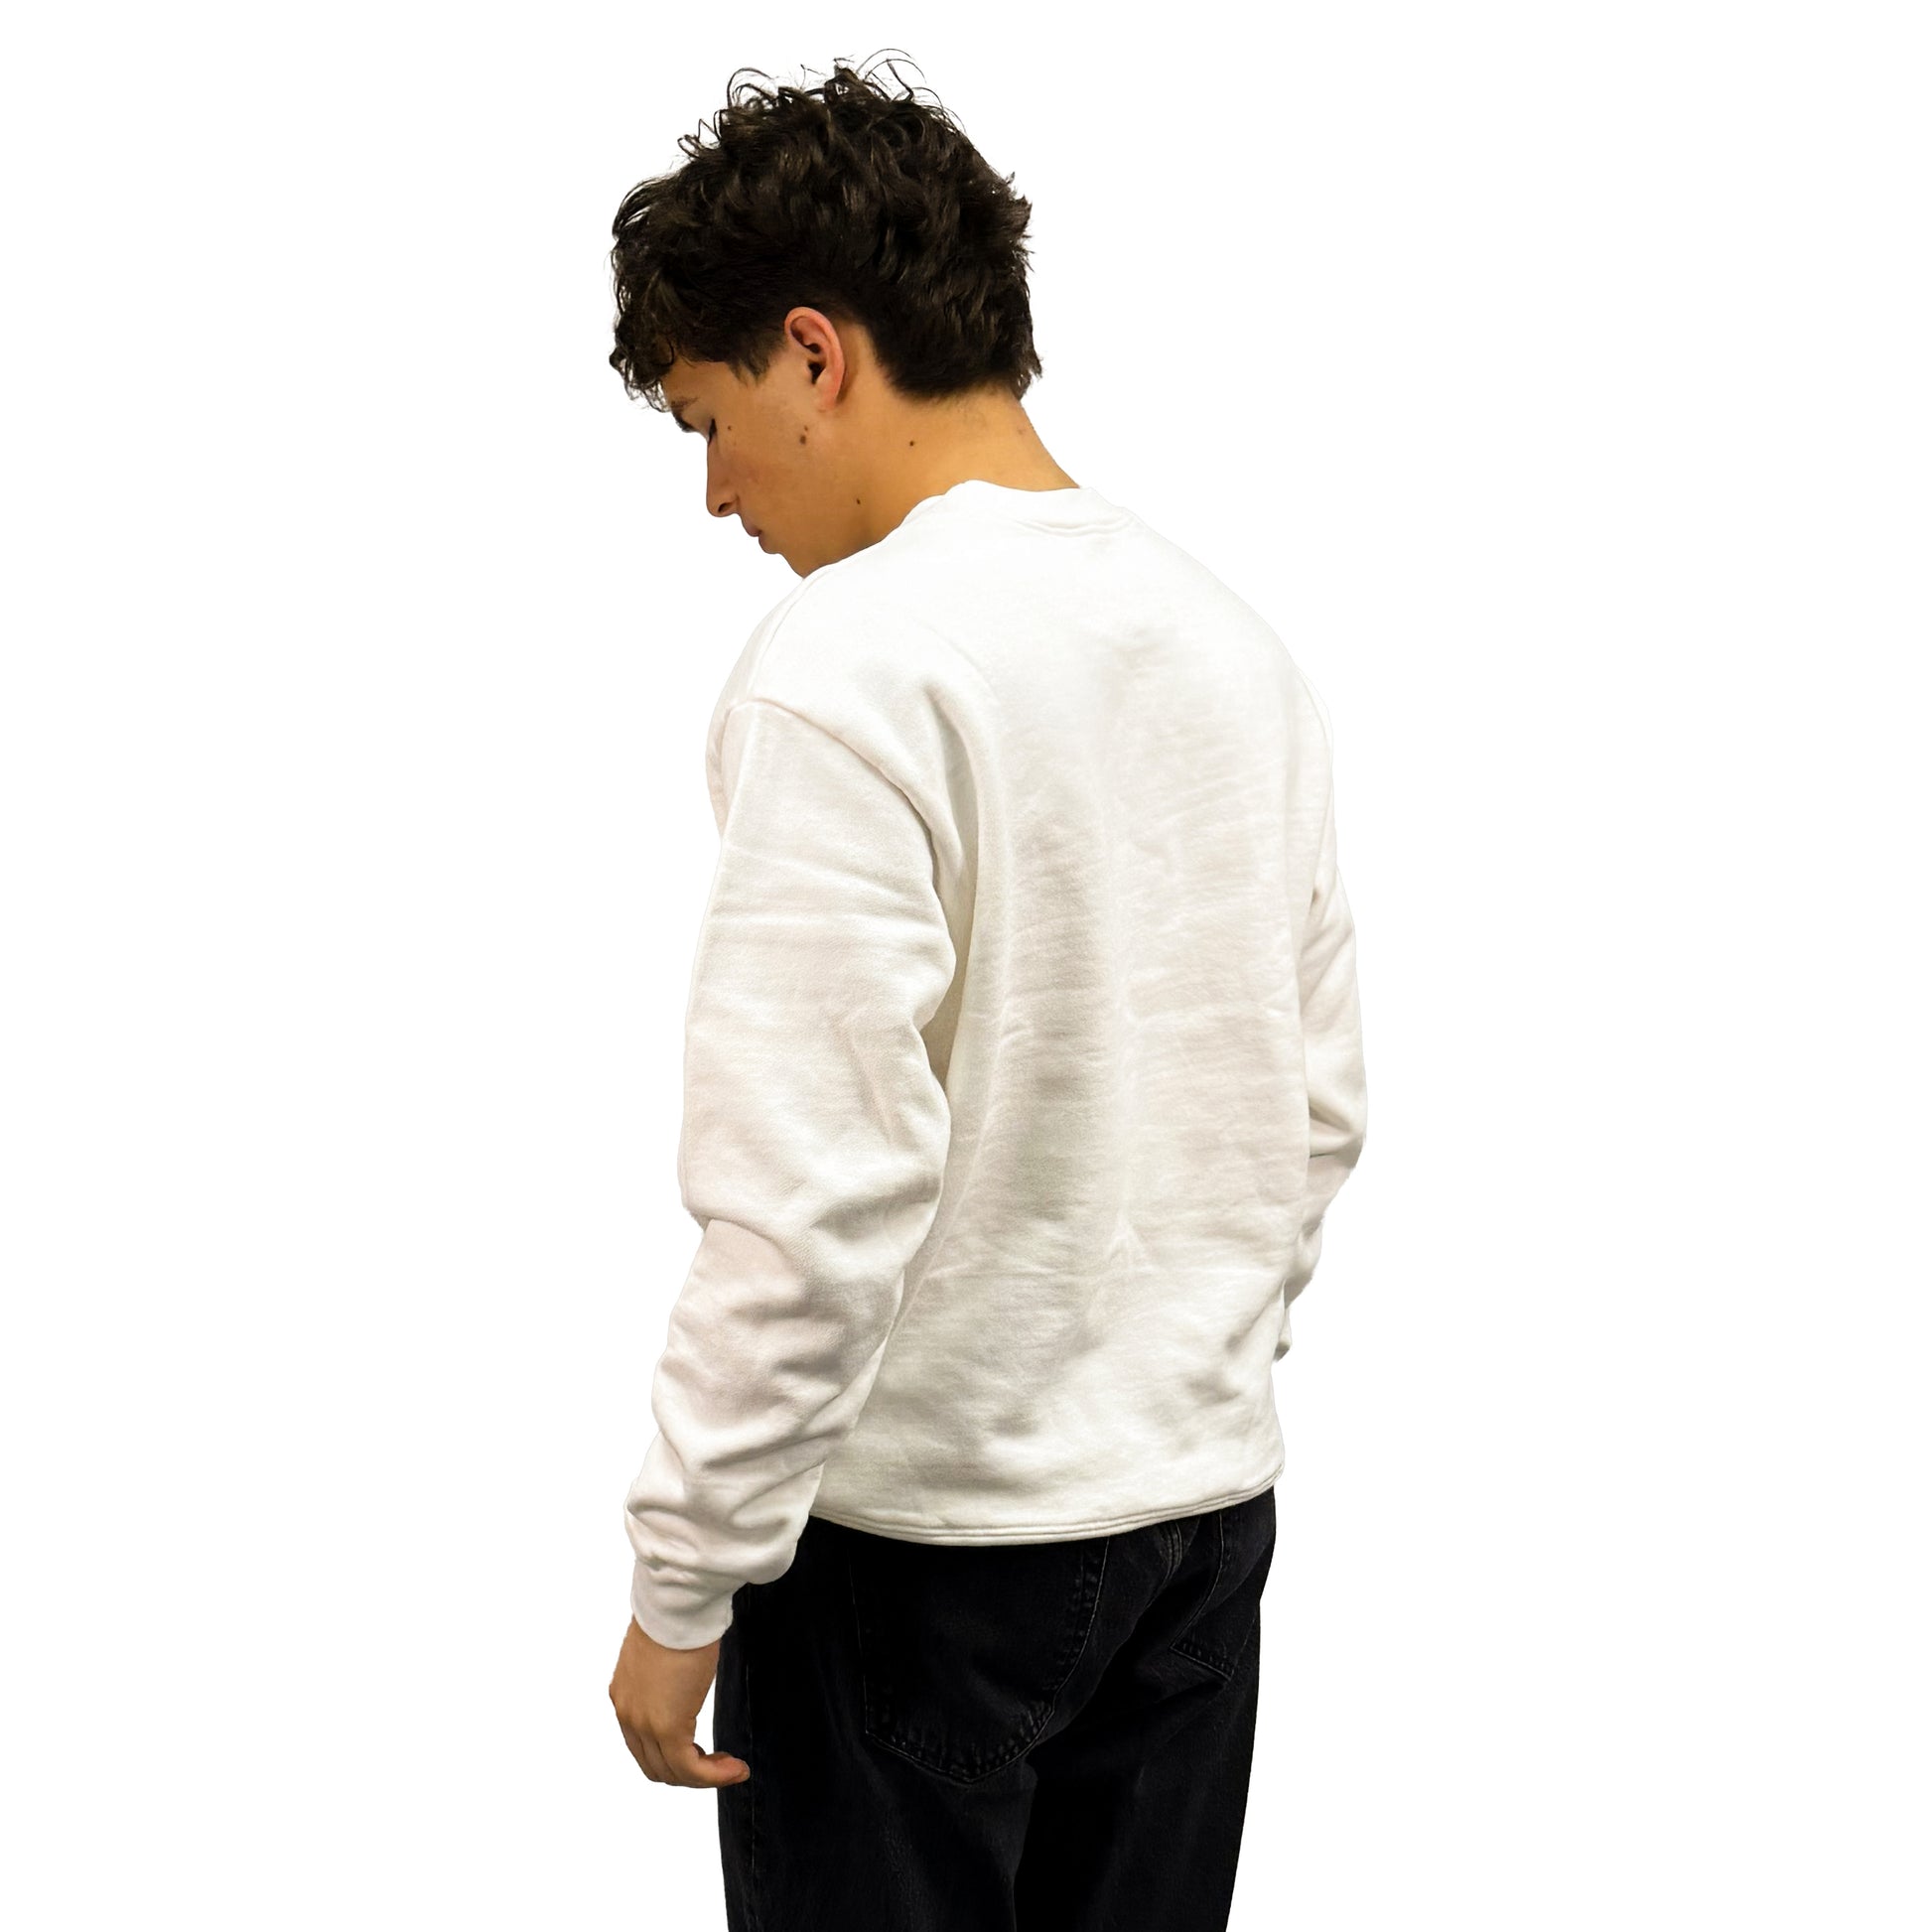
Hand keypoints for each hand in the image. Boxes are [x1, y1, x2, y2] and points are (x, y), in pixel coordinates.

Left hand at [609, 1614, 752, 1788]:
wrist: (675, 1603)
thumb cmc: (675, 1613)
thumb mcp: (665, 1650)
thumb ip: (667, 1673)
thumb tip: (686, 1677)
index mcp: (625, 1695)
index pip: (643, 1745)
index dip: (673, 1755)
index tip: (703, 1751)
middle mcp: (627, 1713)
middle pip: (655, 1766)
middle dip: (689, 1772)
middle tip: (721, 1763)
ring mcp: (643, 1723)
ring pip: (672, 1772)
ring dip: (704, 1777)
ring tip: (732, 1767)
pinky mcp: (667, 1726)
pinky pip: (690, 1768)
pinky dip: (713, 1776)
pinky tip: (736, 1768)